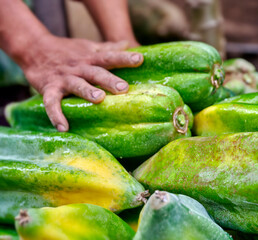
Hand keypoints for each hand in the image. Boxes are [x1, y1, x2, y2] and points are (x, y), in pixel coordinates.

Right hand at [21, 35, 142, 131]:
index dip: (125, 58)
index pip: (110, 57)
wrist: (34, 47)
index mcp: (91, 58)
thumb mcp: (88, 46)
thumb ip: (108, 48)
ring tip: (99, 99)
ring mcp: (64, 78)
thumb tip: (128, 43)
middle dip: (109, 80)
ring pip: (76, 84)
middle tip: (124, 88)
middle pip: (96, 72)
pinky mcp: (48, 88)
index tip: (140, 59)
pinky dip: (56, 115)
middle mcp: (79, 67)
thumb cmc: (68, 50)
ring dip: (87, 91)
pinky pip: (51, 102)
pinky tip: (63, 128)